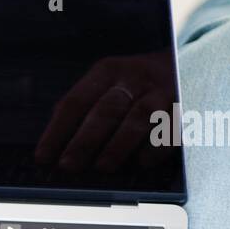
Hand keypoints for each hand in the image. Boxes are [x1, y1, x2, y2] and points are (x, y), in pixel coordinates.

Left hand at [34, 51, 176, 174]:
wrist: (185, 61)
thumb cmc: (134, 83)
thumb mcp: (105, 82)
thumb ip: (81, 107)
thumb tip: (53, 144)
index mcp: (107, 72)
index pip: (75, 102)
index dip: (57, 131)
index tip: (43, 157)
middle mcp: (133, 78)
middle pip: (105, 110)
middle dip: (85, 141)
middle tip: (68, 166)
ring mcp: (161, 91)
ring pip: (138, 117)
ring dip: (119, 144)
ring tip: (103, 167)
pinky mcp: (186, 105)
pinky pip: (171, 126)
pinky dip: (156, 146)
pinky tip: (142, 163)